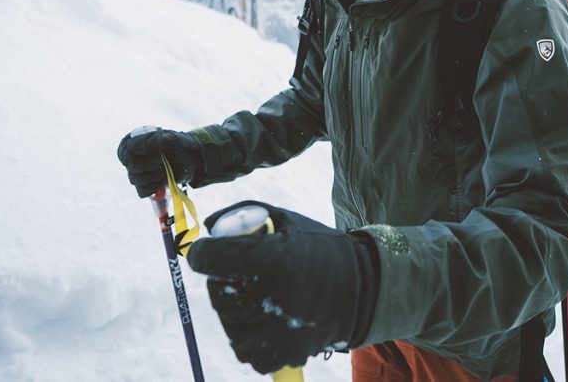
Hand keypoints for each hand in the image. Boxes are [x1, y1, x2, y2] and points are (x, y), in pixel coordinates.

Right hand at [116, 126, 208, 196]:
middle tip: (161, 160)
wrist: (195, 160)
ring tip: (165, 169)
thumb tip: (135, 146)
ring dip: (153, 176)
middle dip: (148, 165)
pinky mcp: (146, 185)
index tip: (138, 158)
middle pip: (131, 167)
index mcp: (136, 142)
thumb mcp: (172, 139)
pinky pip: (142, 191)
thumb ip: (156, 140)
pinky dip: (154, 187)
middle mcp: (134, 157)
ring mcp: (139, 172)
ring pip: (136, 180)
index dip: (129, 155)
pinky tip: (162, 180)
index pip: (124, 150)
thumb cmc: (182, 145)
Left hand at [187, 201, 378, 373]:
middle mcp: (278, 296)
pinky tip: (265, 321)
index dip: (204, 254)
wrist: (363, 287)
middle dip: (222, 282)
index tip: (205, 252)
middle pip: (219, 296)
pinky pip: (248, 354)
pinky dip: (250, 340)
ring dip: (234, 314)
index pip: (214, 260)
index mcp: (276, 258)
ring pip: (231, 328)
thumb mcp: (287, 220)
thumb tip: (209, 227)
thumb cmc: (319, 248)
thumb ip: (244, 214)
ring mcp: (284, 330)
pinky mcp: (289, 353)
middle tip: (238, 274)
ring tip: (256, 298)